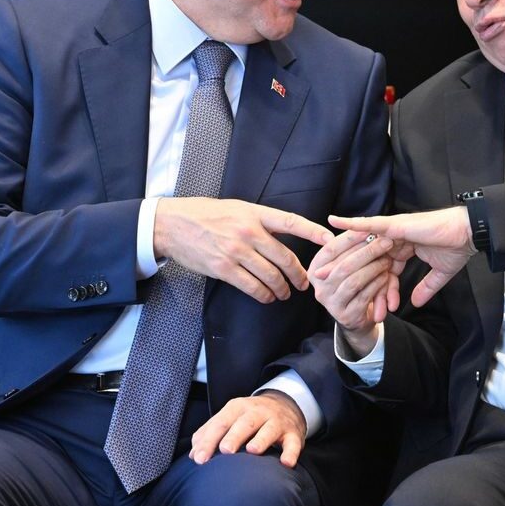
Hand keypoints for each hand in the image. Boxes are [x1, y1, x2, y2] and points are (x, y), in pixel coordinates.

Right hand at [155, 198, 332, 303]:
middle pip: (285, 257)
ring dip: (282, 288)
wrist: (173, 224)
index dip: (313, 231)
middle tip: (305, 283)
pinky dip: (264, 295)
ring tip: (285, 293)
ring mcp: (236, 251)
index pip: (291, 221)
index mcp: (255, 213)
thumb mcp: (236, 209)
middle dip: (299, 274)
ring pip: (271, 276)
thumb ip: (260, 221)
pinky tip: (267, 297)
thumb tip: (282, 236)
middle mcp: (249, 231)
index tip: (330, 240)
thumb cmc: (205, 215)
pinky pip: (252, 287)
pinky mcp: (224, 268)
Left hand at [189, 390, 305, 467]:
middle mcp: (257, 412)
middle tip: (224, 450)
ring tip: (252, 451)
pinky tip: (285, 463)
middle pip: (244, 423)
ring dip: (261, 440)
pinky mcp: (292, 433)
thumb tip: (194, 452)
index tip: (199, 458)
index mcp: (237, 408)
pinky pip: (293, 443)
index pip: (220, 423)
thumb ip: (210, 432)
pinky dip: (290, 452)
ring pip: (269, 429)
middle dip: (234, 436)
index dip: (209, 440)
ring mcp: (276, 421)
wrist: (285, 404)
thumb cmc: (249, 417)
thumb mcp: (230, 417)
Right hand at [307, 230, 401, 356]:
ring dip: (374, 268)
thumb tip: (361, 224)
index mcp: (316, 269)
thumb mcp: (346, 263)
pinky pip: (364, 296)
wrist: (357, 316)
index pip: (330, 249)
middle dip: (368, 252)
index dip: (349, 238)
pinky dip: (378, 284)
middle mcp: (319, 287)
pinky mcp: (346, 316)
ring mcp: (331, 303)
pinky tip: (387, 276)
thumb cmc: (353, 282)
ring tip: (388, 260)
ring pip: (354, 281)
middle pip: (344, 265)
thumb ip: (349, 248)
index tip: (369, 228)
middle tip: (387, 242)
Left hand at [329, 207, 474, 307]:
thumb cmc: (457, 248)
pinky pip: (369, 224)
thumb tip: (414, 303)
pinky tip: (334, 222)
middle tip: (327, 289)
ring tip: (323, 272)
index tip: (372, 310)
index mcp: (404, 248)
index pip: (384, 272)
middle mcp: (395, 238)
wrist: (468, 234)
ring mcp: (394, 230)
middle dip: (349, 276)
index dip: (377, 290)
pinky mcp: (395, 225)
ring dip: (343, 259)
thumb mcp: (439, 274)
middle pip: (367, 260)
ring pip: (364, 247)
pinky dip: (352, 223)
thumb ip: (425, 287)